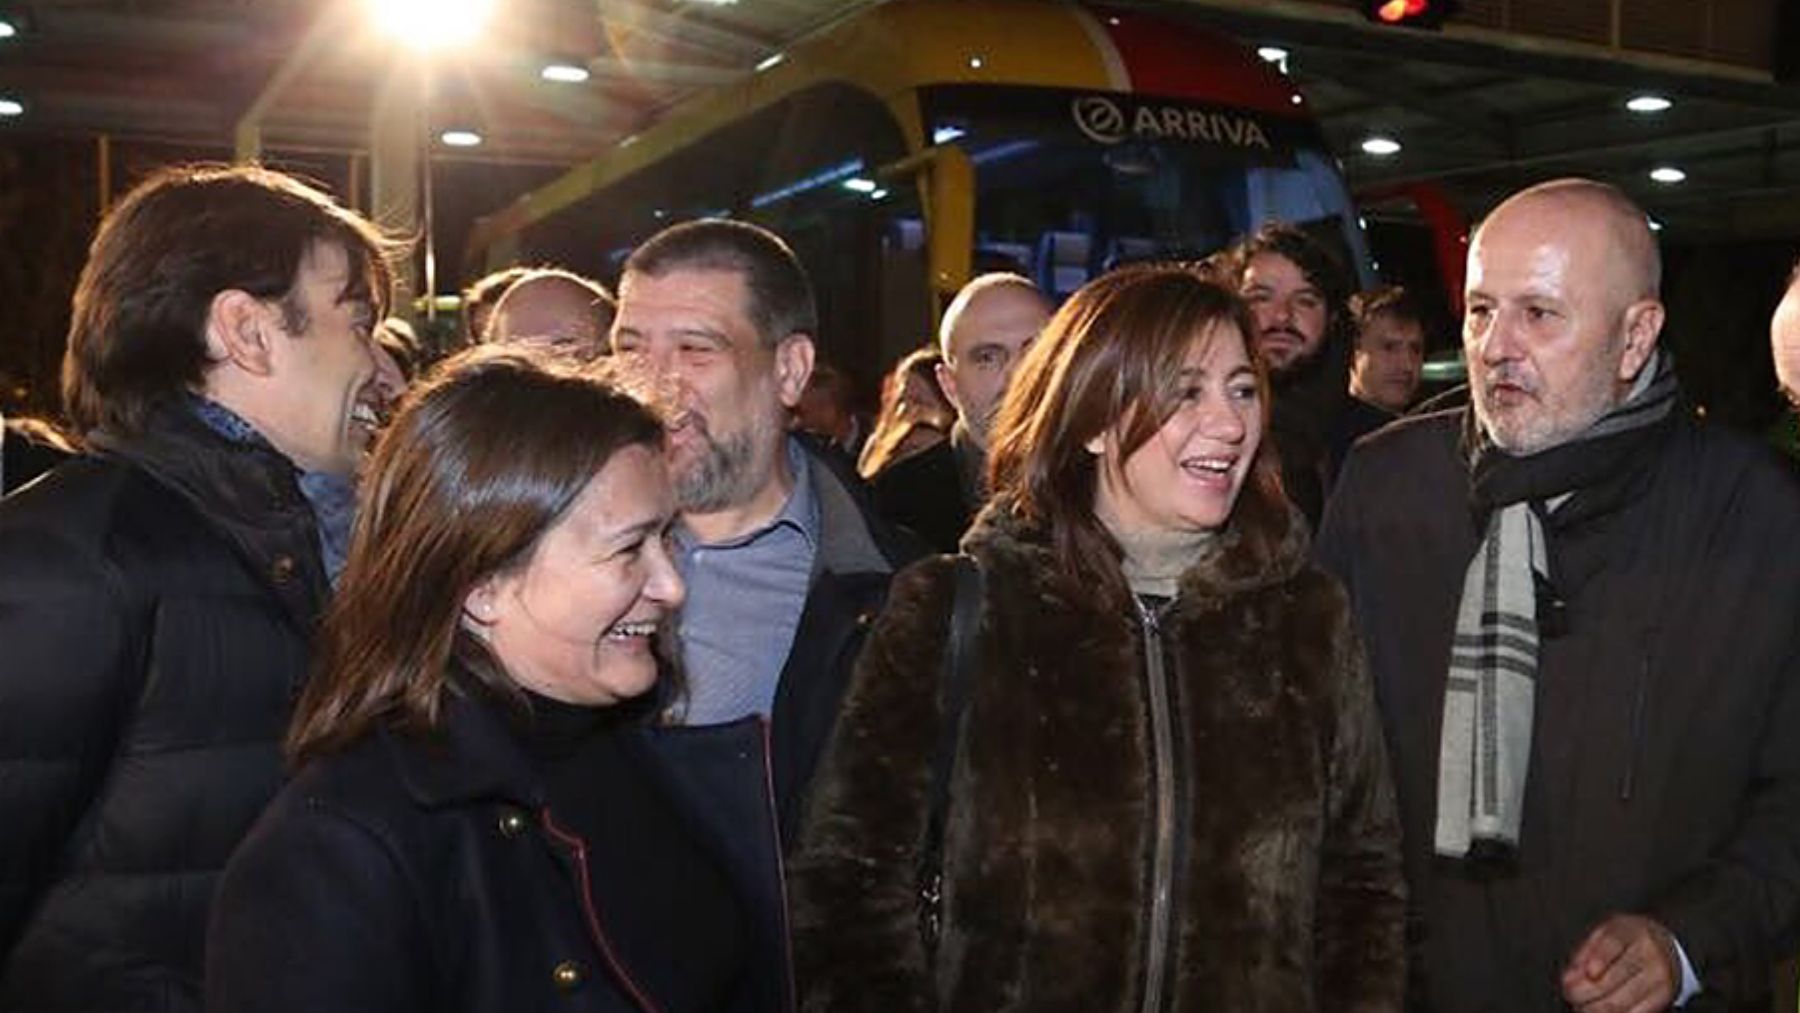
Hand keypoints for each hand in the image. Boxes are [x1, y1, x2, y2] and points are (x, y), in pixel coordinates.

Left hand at [1560, 913, 1681, 1012]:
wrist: (1666, 947)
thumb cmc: (1626, 941)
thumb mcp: (1604, 935)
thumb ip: (1584, 954)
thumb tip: (1569, 980)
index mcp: (1629, 931)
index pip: (1613, 944)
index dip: (1600, 959)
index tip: (1589, 973)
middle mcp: (1648, 953)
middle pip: (1612, 978)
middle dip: (1583, 992)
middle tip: (1569, 994)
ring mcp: (1658, 977)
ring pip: (1619, 1002)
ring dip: (1593, 1009)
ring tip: (1580, 1006)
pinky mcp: (1663, 997)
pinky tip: (1599, 1011)